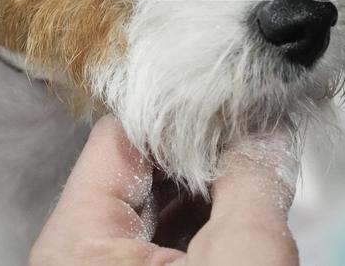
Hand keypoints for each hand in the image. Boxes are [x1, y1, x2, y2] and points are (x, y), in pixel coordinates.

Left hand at [29, 115, 299, 265]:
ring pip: (156, 203)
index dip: (182, 109)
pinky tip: (244, 202)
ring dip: (208, 184)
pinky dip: (206, 220)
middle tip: (255, 127)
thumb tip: (268, 129)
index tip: (231, 95)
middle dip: (203, 149)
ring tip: (256, 162)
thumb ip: (255, 178)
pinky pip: (166, 238)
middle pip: (139, 166)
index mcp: (76, 243)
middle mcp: (78, 256)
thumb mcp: (243, 256)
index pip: (121, 134)